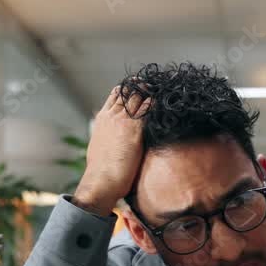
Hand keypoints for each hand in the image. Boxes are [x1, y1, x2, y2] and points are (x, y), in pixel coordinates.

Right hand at [73, 86, 150, 215]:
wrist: (101, 181)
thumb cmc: (101, 171)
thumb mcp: (100, 148)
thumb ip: (108, 139)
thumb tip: (114, 143)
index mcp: (102, 119)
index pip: (115, 95)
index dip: (128, 89)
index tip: (139, 87)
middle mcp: (112, 116)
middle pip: (127, 91)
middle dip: (141, 86)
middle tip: (154, 83)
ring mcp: (123, 121)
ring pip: (137, 96)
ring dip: (149, 90)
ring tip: (162, 87)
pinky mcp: (135, 130)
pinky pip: (147, 108)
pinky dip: (156, 102)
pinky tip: (165, 100)